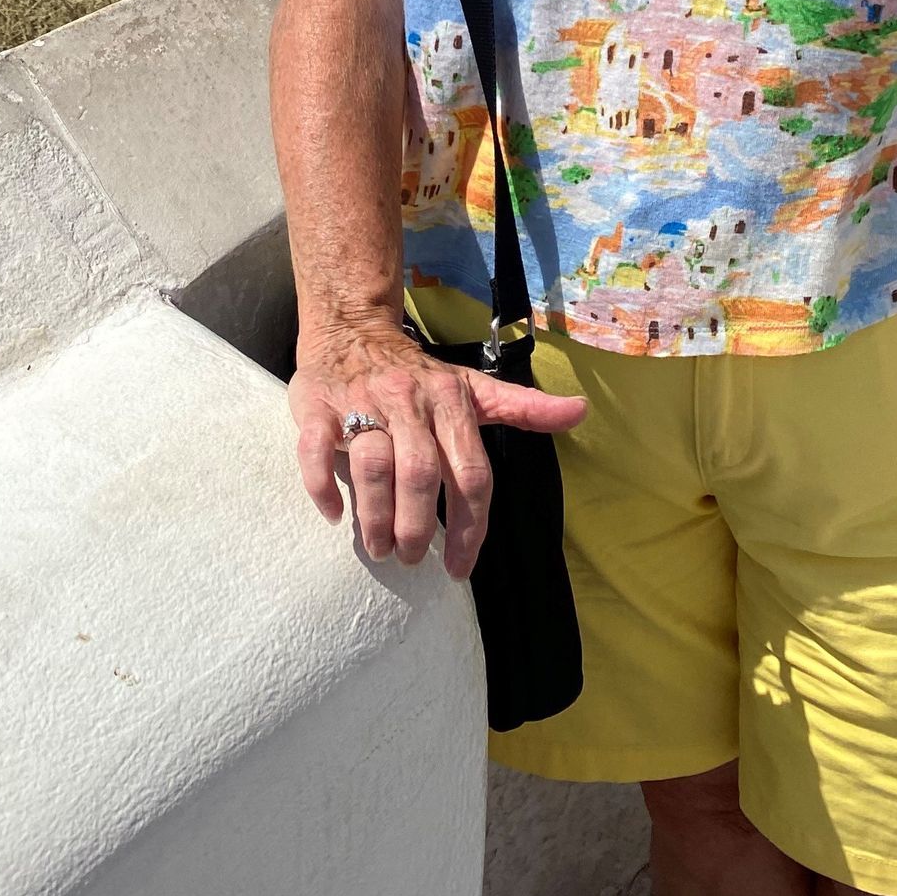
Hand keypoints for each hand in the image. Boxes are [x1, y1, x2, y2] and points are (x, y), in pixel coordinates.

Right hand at [289, 319, 587, 581]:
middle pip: (420, 473)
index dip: (469, 527)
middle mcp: (408, 401)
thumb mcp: (472, 389)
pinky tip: (334, 515)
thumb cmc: (417, 376)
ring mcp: (360, 401)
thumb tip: (580, 410)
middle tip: (410, 558)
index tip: (458, 567)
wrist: (352, 328)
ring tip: (378, 547)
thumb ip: (522, 407)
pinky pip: (316, 449)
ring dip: (375, 517)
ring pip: (372, 464)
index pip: (470, 473)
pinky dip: (323, 486)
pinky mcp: (317, 405)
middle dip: (417, 527)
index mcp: (450, 401)